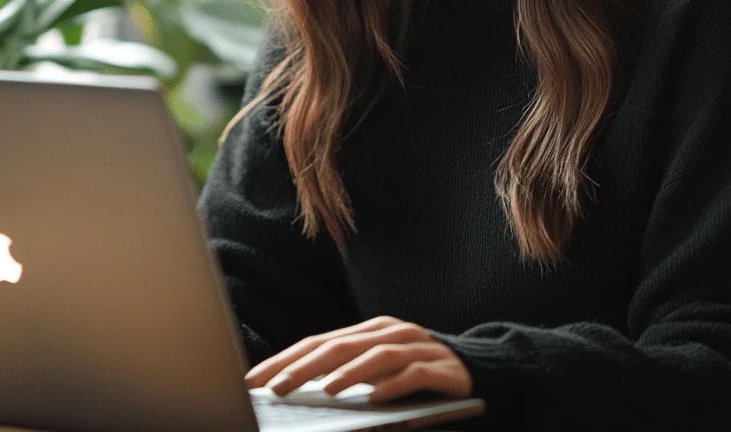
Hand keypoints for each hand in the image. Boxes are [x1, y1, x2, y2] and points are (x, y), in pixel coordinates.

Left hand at [244, 315, 472, 403]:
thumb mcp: (373, 374)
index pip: (319, 342)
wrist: (474, 370)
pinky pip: (414, 374)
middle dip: (305, 367)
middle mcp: (390, 332)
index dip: (286, 360)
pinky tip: (374, 399)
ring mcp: (418, 346)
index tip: (255, 380)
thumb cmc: (413, 375)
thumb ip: (342, 376)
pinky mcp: (442, 367)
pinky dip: (393, 385)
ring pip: (377, 355)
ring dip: (348, 373)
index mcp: (368, 332)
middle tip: (276, 388)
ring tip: (323, 391)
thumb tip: (293, 389)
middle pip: (342, 346)